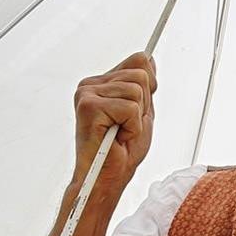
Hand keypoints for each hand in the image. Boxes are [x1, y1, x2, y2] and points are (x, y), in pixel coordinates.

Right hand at [72, 51, 156, 193]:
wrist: (107, 177)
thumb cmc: (121, 151)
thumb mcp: (141, 112)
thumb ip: (144, 86)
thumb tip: (148, 58)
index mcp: (101, 83)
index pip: (139, 61)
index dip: (148, 88)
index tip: (136, 111)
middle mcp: (90, 85)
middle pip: (141, 75)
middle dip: (143, 106)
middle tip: (127, 127)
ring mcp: (87, 94)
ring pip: (136, 91)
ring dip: (136, 119)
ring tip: (121, 133)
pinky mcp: (89, 107)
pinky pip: (129, 108)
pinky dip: (131, 127)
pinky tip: (117, 137)